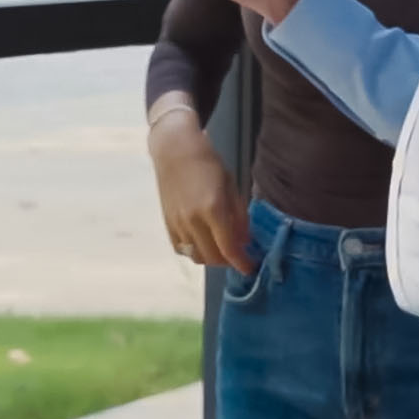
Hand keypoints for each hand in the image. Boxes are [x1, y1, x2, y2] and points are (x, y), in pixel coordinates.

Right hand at [145, 100, 253, 271]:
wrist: (175, 150)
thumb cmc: (208, 163)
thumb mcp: (231, 186)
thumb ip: (239, 216)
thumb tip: (245, 241)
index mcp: (213, 210)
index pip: (229, 249)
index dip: (242, 263)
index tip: (251, 268)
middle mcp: (193, 221)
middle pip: (212, 258)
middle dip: (228, 262)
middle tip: (238, 256)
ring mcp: (178, 224)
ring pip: (196, 256)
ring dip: (211, 258)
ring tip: (221, 248)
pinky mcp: (167, 223)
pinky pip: (182, 248)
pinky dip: (194, 251)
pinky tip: (203, 242)